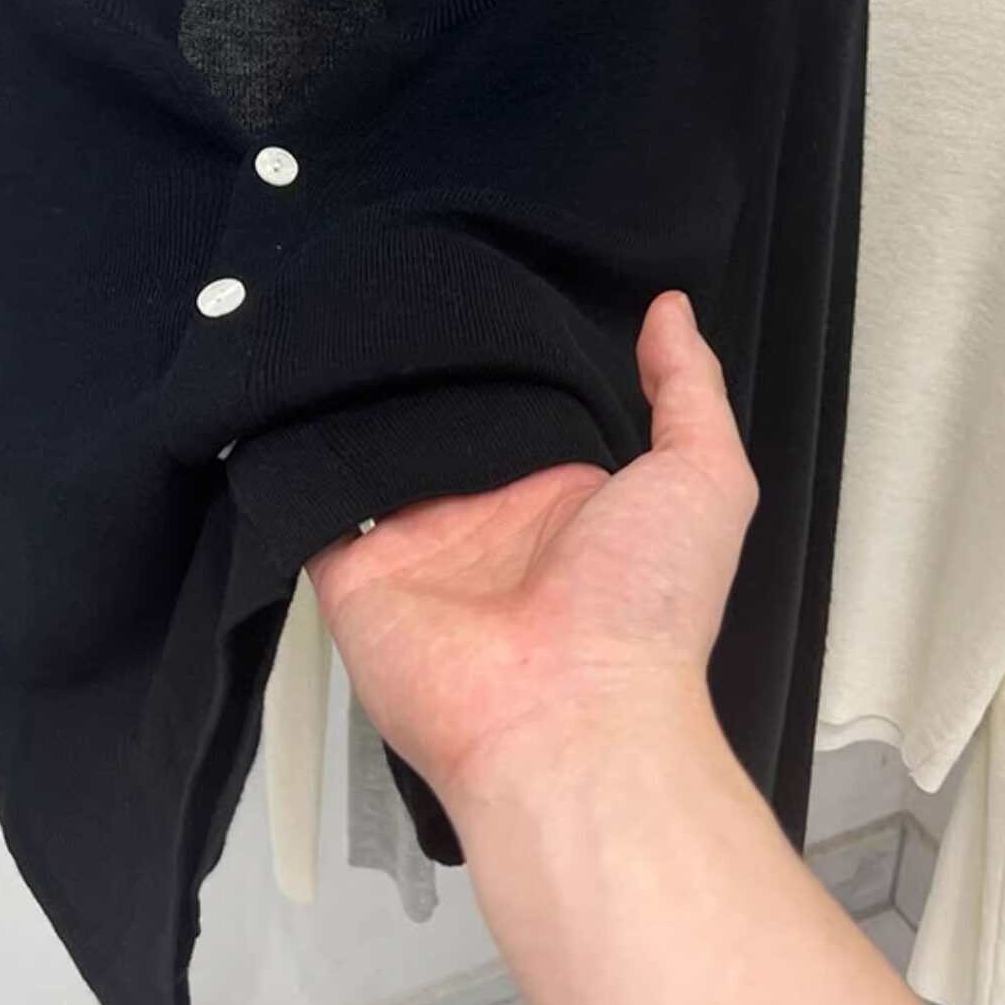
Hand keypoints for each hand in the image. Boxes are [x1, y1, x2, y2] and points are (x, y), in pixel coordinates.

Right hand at [305, 290, 758, 816]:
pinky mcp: (356, 574)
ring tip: (346, 325)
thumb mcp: (705, 477)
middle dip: (427, 372)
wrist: (568, 717)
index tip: (495, 286)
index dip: (516, 356)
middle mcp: (490, 524)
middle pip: (444, 427)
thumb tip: (671, 313)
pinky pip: (313, 506)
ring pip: (374, 456)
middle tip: (410, 292)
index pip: (529, 410)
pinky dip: (298, 463)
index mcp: (565, 501)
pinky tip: (299, 403)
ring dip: (360, 406)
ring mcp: (419, 550)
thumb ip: (689, 390)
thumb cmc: (646, 615)